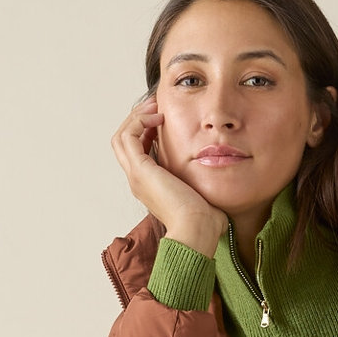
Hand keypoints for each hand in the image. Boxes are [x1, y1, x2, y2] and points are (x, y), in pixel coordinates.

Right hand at [112, 93, 227, 256]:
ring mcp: (136, 176)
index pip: (137, 150)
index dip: (147, 130)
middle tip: (156, 106)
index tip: (165, 117)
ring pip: (121, 137)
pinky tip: (159, 118)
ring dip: (137, 117)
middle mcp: (138, 180)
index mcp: (150, 185)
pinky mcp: (141, 170)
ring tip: (156, 108)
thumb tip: (216, 171)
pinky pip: (128, 136)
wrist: (197, 230)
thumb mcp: (200, 191)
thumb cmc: (204, 219)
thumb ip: (199, 179)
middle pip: (124, 141)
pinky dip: (140, 121)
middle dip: (138, 118)